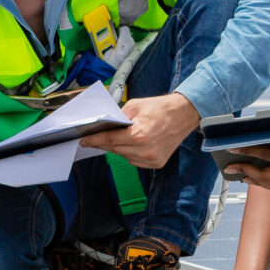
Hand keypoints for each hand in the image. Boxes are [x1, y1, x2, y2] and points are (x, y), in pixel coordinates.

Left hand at [80, 92, 199, 170]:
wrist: (185, 114)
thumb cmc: (161, 108)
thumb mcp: (135, 106)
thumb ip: (117, 117)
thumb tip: (102, 125)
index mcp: (139, 135)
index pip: (110, 141)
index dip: (94, 140)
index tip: (83, 140)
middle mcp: (145, 150)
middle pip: (115, 150)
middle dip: (104, 143)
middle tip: (93, 138)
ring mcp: (152, 159)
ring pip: (124, 157)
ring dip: (118, 148)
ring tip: (118, 137)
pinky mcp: (157, 163)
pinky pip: (135, 160)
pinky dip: (130, 153)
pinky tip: (132, 143)